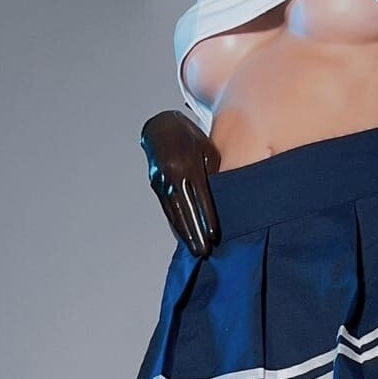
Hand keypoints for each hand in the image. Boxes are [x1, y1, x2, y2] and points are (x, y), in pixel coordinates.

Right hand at [141, 110, 221, 256]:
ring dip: (184, 233)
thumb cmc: (191, 138)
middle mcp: (172, 175)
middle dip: (195, 232)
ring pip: (174, 212)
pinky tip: (182, 236)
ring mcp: (161, 181)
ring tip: (194, 250)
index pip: (200, 197)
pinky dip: (175, 224)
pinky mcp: (156, 185)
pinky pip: (167, 208)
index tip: (214, 235)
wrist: (160, 127)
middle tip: (203, 251)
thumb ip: (213, 173)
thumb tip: (222, 198)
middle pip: (185, 209)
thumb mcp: (208, 150)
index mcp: (188, 165)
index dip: (206, 218)